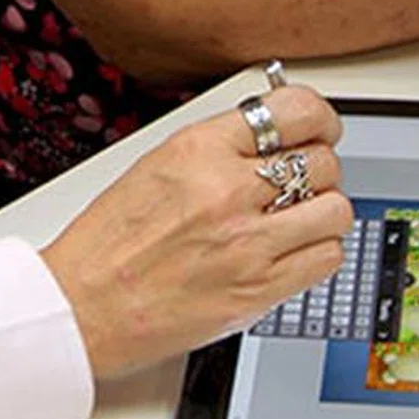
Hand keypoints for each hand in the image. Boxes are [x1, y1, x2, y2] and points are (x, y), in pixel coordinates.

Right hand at [40, 85, 352, 379]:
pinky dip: (319, 251)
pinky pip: (326, 258)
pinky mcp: (258, 290)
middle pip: (323, 160)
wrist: (82, 306)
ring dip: (323, 210)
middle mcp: (227, 190)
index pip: (295, 111)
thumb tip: (268, 135)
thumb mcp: (154, 165)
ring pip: (336, 209)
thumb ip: (216, 148)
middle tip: (305, 178)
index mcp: (198, 149)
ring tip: (300, 217)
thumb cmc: (107, 243)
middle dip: (318, 167)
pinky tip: (295, 251)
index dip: (320, 118)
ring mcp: (248, 242)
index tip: (320, 126)